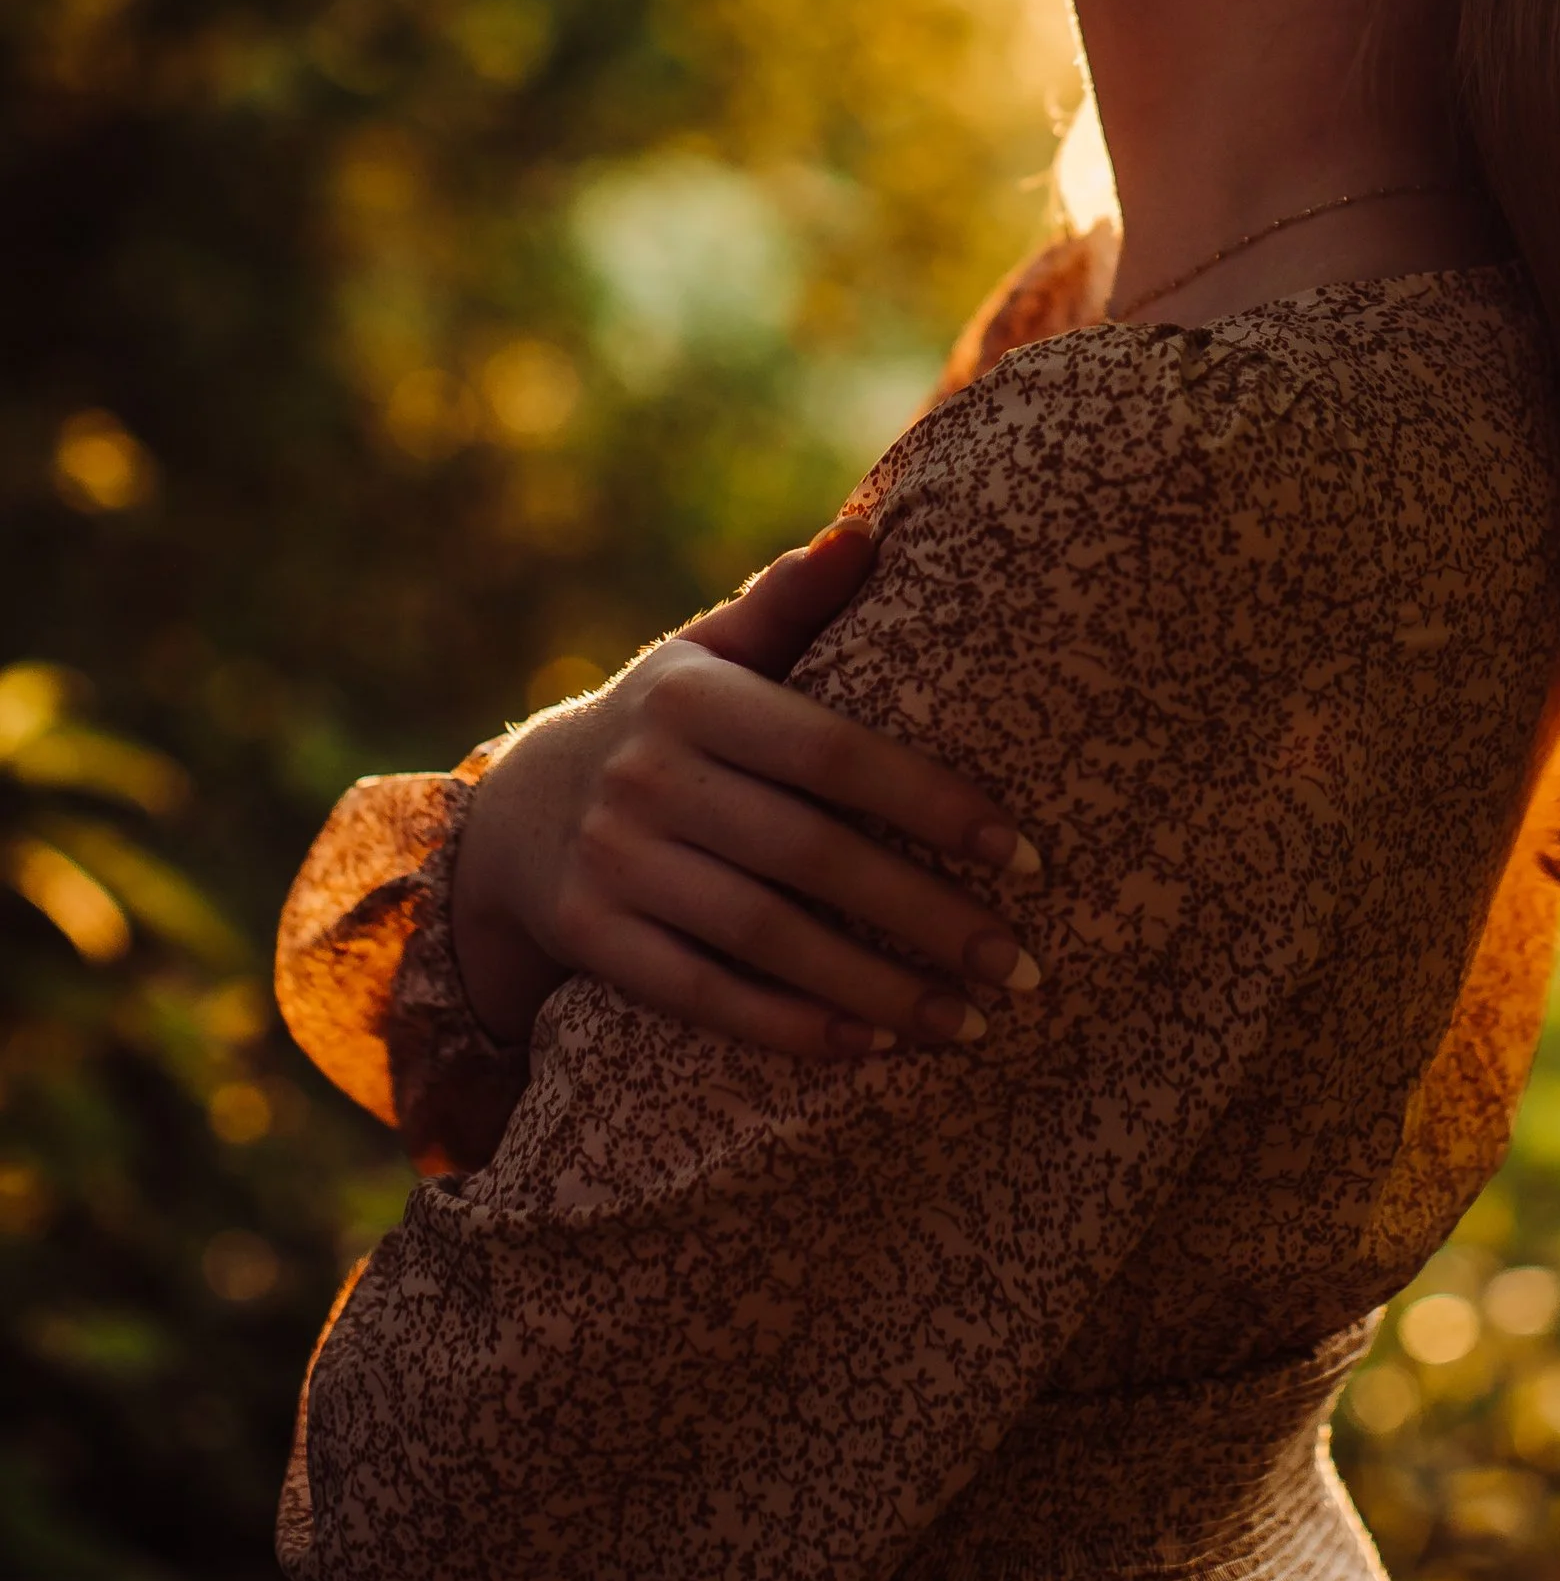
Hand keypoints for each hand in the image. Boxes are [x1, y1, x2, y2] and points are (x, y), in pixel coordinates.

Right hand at [449, 525, 1039, 1061]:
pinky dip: (789, 1025)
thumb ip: (790, 602)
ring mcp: (612, 862)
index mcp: (694, 697)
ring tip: (969, 1022)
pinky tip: (871, 1046)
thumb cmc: (663, 725)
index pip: (835, 753)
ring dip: (876, 989)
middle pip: (812, 857)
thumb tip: (870, 534)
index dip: (933, 804)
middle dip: (926, 917)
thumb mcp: (710, 653)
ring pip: (764, 938)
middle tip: (1021, 964)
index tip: (1025, 854)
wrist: (514, 815)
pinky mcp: (590, 940)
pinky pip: (702, 994)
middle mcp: (647, 777)